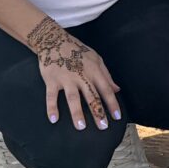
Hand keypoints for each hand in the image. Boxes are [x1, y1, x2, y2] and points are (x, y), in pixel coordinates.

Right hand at [26, 16, 119, 130]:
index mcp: (93, 70)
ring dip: (76, 112)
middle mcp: (81, 75)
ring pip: (72, 98)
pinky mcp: (51, 80)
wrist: (54, 40)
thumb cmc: (78, 51)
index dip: (112, 103)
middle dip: (97, 112)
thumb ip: (106, 75)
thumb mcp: (96, 59)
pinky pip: (51, 96)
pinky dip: (51, 107)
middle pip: (91, 96)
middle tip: (103, 126)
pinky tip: (53, 119)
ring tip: (80, 127)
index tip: (117, 117)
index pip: (105, 89)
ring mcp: (65, 78)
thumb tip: (117, 90)